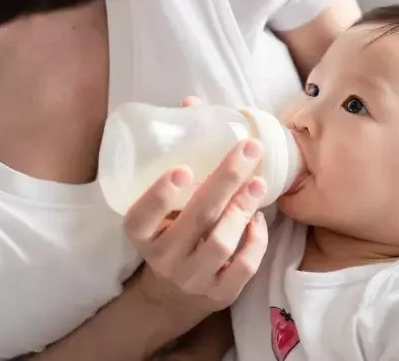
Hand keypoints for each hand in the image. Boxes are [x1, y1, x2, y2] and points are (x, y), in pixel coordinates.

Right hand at [123, 95, 268, 320]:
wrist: (175, 291)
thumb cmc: (171, 229)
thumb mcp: (163, 203)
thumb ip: (178, 155)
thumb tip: (192, 104)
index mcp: (141, 235)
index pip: (139, 219)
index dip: (158, 196)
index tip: (182, 168)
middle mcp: (163, 260)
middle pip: (195, 220)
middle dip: (224, 180)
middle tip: (247, 150)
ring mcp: (192, 279)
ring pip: (221, 244)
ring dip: (243, 208)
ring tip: (259, 182)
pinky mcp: (219, 293)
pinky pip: (243, 267)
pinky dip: (255, 241)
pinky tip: (259, 219)